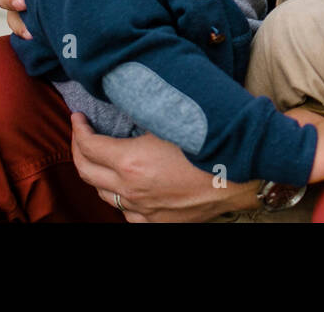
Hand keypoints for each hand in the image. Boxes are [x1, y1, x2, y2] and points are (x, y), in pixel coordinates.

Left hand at [70, 113, 258, 221]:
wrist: (245, 175)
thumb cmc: (212, 141)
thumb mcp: (172, 118)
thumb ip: (144, 114)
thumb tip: (125, 102)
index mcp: (131, 163)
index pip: (88, 146)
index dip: (78, 129)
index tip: (78, 117)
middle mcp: (132, 190)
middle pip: (86, 172)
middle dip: (78, 149)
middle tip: (80, 134)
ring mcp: (144, 209)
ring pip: (104, 196)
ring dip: (97, 174)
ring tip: (100, 157)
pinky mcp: (158, 221)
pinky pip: (127, 213)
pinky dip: (120, 198)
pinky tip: (127, 187)